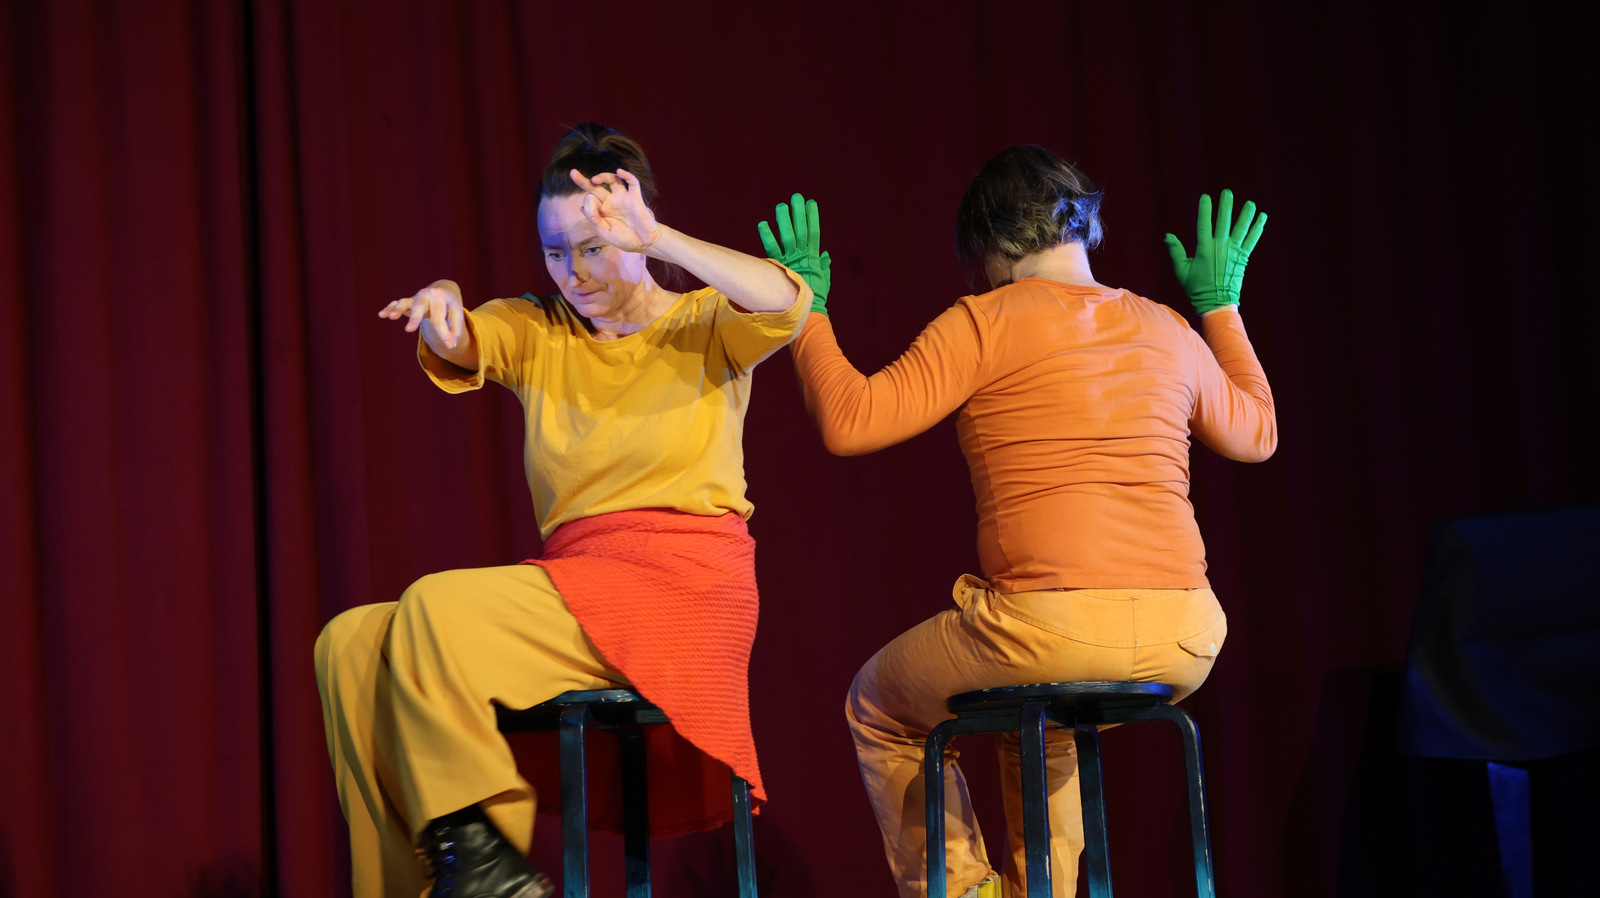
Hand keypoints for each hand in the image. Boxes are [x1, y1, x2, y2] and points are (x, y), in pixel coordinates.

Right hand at [378, 279, 465, 351]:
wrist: (444, 290)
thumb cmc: (450, 305)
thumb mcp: (456, 314)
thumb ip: (455, 329)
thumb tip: (451, 345)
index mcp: (440, 297)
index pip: (439, 319)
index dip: (444, 334)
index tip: (449, 345)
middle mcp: (426, 294)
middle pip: (420, 308)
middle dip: (414, 319)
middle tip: (408, 330)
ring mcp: (416, 297)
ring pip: (405, 303)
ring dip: (398, 310)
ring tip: (392, 317)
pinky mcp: (409, 301)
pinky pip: (397, 303)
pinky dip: (389, 308)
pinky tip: (382, 315)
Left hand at [569, 168, 665, 252]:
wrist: (645, 244)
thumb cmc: (625, 239)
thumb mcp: (605, 232)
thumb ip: (594, 219)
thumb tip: (581, 205)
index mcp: (603, 210)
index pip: (590, 200)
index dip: (588, 204)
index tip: (594, 216)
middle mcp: (611, 202)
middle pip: (596, 186)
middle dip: (583, 181)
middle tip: (572, 173)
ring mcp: (623, 198)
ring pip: (613, 180)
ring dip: (604, 176)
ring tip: (594, 179)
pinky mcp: (635, 198)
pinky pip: (632, 183)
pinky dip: (627, 175)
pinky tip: (620, 171)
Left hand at [757, 192, 830, 314]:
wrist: (811, 311)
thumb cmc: (817, 296)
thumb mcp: (823, 279)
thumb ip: (824, 265)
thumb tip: (825, 256)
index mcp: (813, 257)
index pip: (813, 232)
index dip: (812, 217)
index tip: (811, 203)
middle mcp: (803, 256)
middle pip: (801, 230)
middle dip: (799, 213)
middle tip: (796, 197)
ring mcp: (792, 260)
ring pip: (788, 236)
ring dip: (785, 220)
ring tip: (781, 206)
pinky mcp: (782, 267)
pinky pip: (773, 249)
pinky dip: (768, 237)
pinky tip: (762, 224)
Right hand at [1163, 189, 1266, 314]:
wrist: (1216, 302)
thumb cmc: (1196, 288)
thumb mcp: (1181, 270)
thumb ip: (1175, 251)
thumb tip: (1168, 235)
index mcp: (1204, 248)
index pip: (1204, 223)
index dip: (1205, 209)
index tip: (1206, 197)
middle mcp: (1220, 247)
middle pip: (1224, 221)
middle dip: (1226, 206)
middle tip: (1227, 192)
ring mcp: (1233, 252)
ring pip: (1241, 228)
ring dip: (1246, 215)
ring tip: (1250, 203)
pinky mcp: (1243, 258)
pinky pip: (1252, 239)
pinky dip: (1257, 228)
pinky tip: (1262, 217)